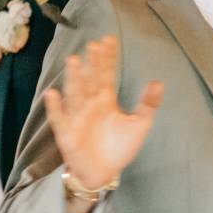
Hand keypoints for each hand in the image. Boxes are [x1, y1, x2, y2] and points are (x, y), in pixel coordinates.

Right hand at [40, 36, 162, 212]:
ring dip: (74, 78)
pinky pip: (60, 119)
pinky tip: (53, 94)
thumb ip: (148, 104)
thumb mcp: (139, 125)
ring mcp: (77, 117)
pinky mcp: (67, 133)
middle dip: (91, 64)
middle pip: (90, 80)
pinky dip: (55, 108)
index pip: (106, 74)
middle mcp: (90, 104)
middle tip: (93, 45)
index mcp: (106, 100)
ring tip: (74, 61)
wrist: (103, 173)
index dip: (107, 58)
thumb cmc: (119, 148)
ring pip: (75, 94)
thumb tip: (159, 82)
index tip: (108, 39)